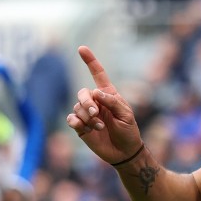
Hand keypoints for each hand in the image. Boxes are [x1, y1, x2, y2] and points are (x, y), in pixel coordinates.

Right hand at [66, 46, 142, 163]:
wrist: (124, 152)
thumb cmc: (129, 132)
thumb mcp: (126, 115)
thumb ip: (112, 102)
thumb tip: (96, 92)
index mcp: (109, 96)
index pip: (98, 75)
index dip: (90, 61)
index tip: (82, 48)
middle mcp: (96, 103)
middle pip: (82, 92)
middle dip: (87, 102)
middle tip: (96, 113)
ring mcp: (87, 114)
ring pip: (77, 107)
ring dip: (87, 116)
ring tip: (99, 126)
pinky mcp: (81, 127)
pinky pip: (71, 118)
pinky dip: (77, 122)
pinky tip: (86, 128)